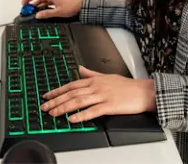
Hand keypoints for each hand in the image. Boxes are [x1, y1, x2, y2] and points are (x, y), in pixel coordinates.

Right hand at [22, 0, 81, 18]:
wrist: (80, 7)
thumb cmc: (71, 7)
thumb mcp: (58, 12)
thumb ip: (47, 13)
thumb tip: (38, 15)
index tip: (24, 3)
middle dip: (31, 1)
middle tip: (26, 7)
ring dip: (37, 4)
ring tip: (32, 10)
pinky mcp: (57, 1)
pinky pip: (47, 2)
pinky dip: (42, 5)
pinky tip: (41, 10)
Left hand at [41, 66, 156, 121]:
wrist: (142, 91)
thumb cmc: (126, 86)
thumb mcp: (107, 76)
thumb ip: (92, 73)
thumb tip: (80, 69)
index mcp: (95, 80)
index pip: (72, 84)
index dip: (58, 90)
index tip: (47, 96)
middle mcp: (97, 86)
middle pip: (72, 93)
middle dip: (57, 100)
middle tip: (45, 107)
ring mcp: (103, 95)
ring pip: (79, 101)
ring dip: (64, 108)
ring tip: (54, 113)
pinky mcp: (110, 105)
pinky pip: (93, 111)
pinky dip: (82, 115)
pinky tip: (73, 119)